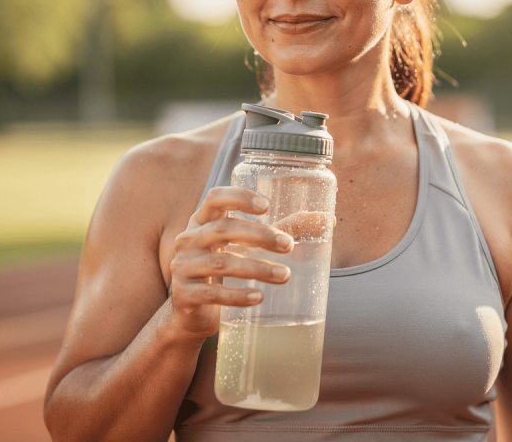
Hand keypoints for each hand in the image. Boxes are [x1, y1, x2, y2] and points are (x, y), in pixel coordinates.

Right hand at [169, 187, 292, 337]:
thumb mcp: (245, 246)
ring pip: (222, 263)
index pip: (215, 198)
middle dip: (259, 236)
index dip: (239, 197)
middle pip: (223, 229)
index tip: (267, 206)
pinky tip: (259, 297)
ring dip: (257, 269)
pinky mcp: (184, 295)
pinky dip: (238, 295)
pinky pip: (213, 294)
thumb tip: (328, 220)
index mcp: (201, 221)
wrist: (191, 312)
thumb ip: (283, 230)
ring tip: (285, 275)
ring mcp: (183, 267)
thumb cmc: (225, 270)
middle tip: (288, 246)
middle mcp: (188, 240)